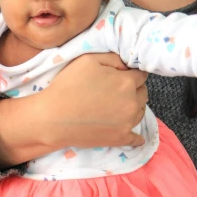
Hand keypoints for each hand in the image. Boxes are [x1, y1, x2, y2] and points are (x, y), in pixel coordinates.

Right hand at [0, 52, 148, 168]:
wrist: (53, 118)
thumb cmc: (68, 85)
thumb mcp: (89, 60)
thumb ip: (113, 58)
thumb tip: (128, 65)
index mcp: (127, 82)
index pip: (141, 75)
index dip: (132, 73)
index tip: (123, 75)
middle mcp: (132, 103)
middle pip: (143, 93)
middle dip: (135, 89)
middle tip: (119, 90)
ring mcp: (128, 123)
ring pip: (141, 112)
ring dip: (134, 107)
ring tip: (119, 106)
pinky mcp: (120, 138)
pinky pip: (137, 139)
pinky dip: (137, 136)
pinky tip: (136, 136)